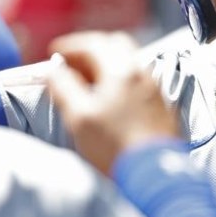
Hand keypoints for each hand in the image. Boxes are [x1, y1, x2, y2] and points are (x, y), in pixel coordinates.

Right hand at [47, 32, 179, 174]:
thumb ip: (63, 88)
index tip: (54, 53)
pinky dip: (121, 79)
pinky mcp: (161, 106)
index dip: (70, 46)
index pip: (92, 44)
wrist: (153, 172)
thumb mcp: (78, 117)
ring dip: (107, 63)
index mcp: (120, 71)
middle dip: (91, 49)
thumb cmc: (113, 146)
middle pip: (115, 45)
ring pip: (129, 62)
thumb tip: (54, 71)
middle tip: (73, 64)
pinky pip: (139, 80)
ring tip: (88, 81)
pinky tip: (111, 96)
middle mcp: (142, 73)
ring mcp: (154, 89)